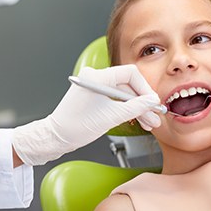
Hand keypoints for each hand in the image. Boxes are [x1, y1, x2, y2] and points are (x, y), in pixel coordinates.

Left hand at [13, 65, 161, 164]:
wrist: (57, 137)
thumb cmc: (76, 127)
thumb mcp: (111, 117)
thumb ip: (135, 107)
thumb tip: (151, 102)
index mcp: (97, 76)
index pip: (130, 74)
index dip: (145, 88)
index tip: (153, 102)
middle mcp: (95, 77)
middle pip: (127, 84)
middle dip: (142, 102)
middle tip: (154, 115)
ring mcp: (94, 85)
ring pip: (122, 93)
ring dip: (135, 107)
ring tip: (148, 122)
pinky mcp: (93, 94)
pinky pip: (114, 98)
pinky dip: (125, 108)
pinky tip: (137, 118)